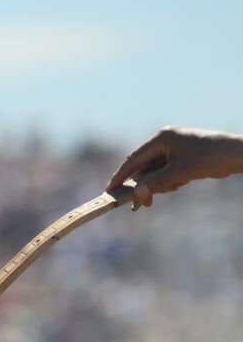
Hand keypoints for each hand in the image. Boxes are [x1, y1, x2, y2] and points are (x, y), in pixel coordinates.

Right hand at [107, 127, 242, 208]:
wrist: (235, 154)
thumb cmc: (209, 158)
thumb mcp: (180, 173)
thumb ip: (156, 183)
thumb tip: (137, 195)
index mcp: (161, 138)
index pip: (133, 159)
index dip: (121, 176)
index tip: (110, 190)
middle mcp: (164, 141)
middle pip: (143, 167)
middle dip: (145, 185)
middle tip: (145, 204)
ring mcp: (172, 148)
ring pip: (154, 172)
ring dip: (159, 184)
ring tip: (175, 186)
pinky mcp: (180, 156)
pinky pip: (164, 172)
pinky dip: (168, 181)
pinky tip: (180, 182)